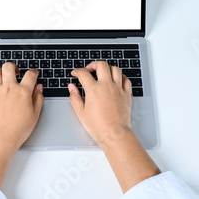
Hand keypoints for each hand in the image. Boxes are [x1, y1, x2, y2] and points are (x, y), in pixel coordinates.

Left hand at [0, 62, 43, 187]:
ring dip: (0, 72)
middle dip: (13, 66)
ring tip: (4, 77)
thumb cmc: (19, 129)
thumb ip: (38, 98)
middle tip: (16, 72)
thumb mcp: (35, 114)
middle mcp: (9, 88)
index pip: (30, 74)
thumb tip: (38, 88)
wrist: (2, 137)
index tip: (34, 74)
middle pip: (9, 67)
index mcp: (23, 92)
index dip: (34, 72)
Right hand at [68, 60, 159, 191]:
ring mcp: (118, 89)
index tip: (75, 73)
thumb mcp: (80, 112)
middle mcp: (107, 86)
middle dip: (93, 64)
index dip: (77, 71)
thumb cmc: (98, 126)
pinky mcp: (126, 94)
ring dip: (107, 68)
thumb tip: (72, 88)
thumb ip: (74, 97)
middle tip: (89, 69)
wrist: (114, 134)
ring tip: (102, 72)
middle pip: (101, 65)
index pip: (83, 73)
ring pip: (115, 69)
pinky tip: (116, 79)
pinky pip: (125, 79)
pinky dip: (120, 76)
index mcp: (94, 89)